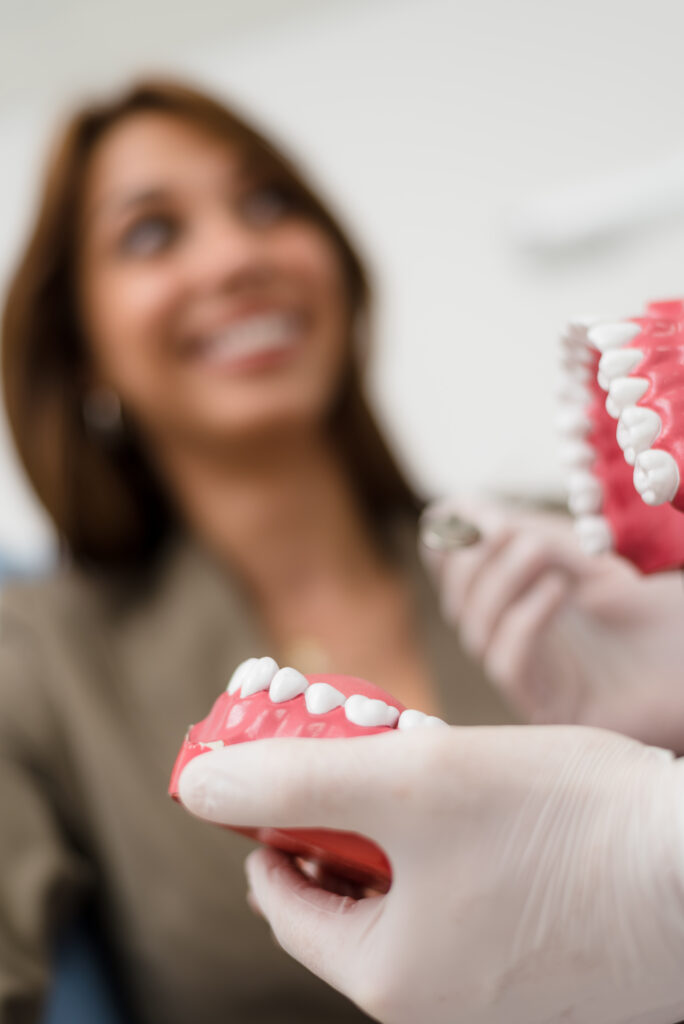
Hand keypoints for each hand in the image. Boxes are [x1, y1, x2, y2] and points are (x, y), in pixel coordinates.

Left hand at [179, 726, 683, 1023]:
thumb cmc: (564, 827)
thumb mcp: (407, 783)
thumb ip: (295, 782)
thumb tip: (196, 786)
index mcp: (390, 976)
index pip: (284, 900)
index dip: (266, 820)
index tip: (277, 763)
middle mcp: (440, 1007)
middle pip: (350, 897)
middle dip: (340, 817)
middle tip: (358, 750)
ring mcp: (498, 996)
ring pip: (413, 898)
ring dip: (401, 830)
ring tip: (426, 768)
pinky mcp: (547, 972)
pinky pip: (470, 908)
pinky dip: (455, 854)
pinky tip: (486, 806)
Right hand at [422, 499, 683, 749]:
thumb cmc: (655, 612)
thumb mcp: (589, 559)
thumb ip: (531, 537)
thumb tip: (463, 510)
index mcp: (519, 602)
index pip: (455, 573)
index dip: (446, 540)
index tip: (457, 509)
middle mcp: (516, 641)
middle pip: (457, 600)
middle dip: (471, 558)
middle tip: (504, 529)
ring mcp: (531, 676)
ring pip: (475, 629)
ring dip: (500, 581)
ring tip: (540, 551)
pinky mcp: (548, 705)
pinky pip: (507, 662)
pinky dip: (523, 619)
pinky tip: (557, 590)